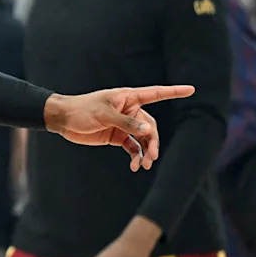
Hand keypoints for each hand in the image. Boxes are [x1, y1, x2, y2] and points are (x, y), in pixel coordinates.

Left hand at [44, 86, 194, 170]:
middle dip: (152, 141)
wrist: (64, 120)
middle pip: (150, 126)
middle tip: (151, 157)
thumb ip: (126, 123)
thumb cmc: (83, 110)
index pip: (156, 94)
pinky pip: (132, 147)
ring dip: (146, 151)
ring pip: (143, 139)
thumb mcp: (104, 114)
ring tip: (144, 164)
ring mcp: (124, 124)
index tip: (191, 90)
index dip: (174, 92)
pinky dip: (135, 156)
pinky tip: (135, 166)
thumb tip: (148, 131)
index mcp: (128, 98)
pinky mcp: (117, 136)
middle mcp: (130, 110)